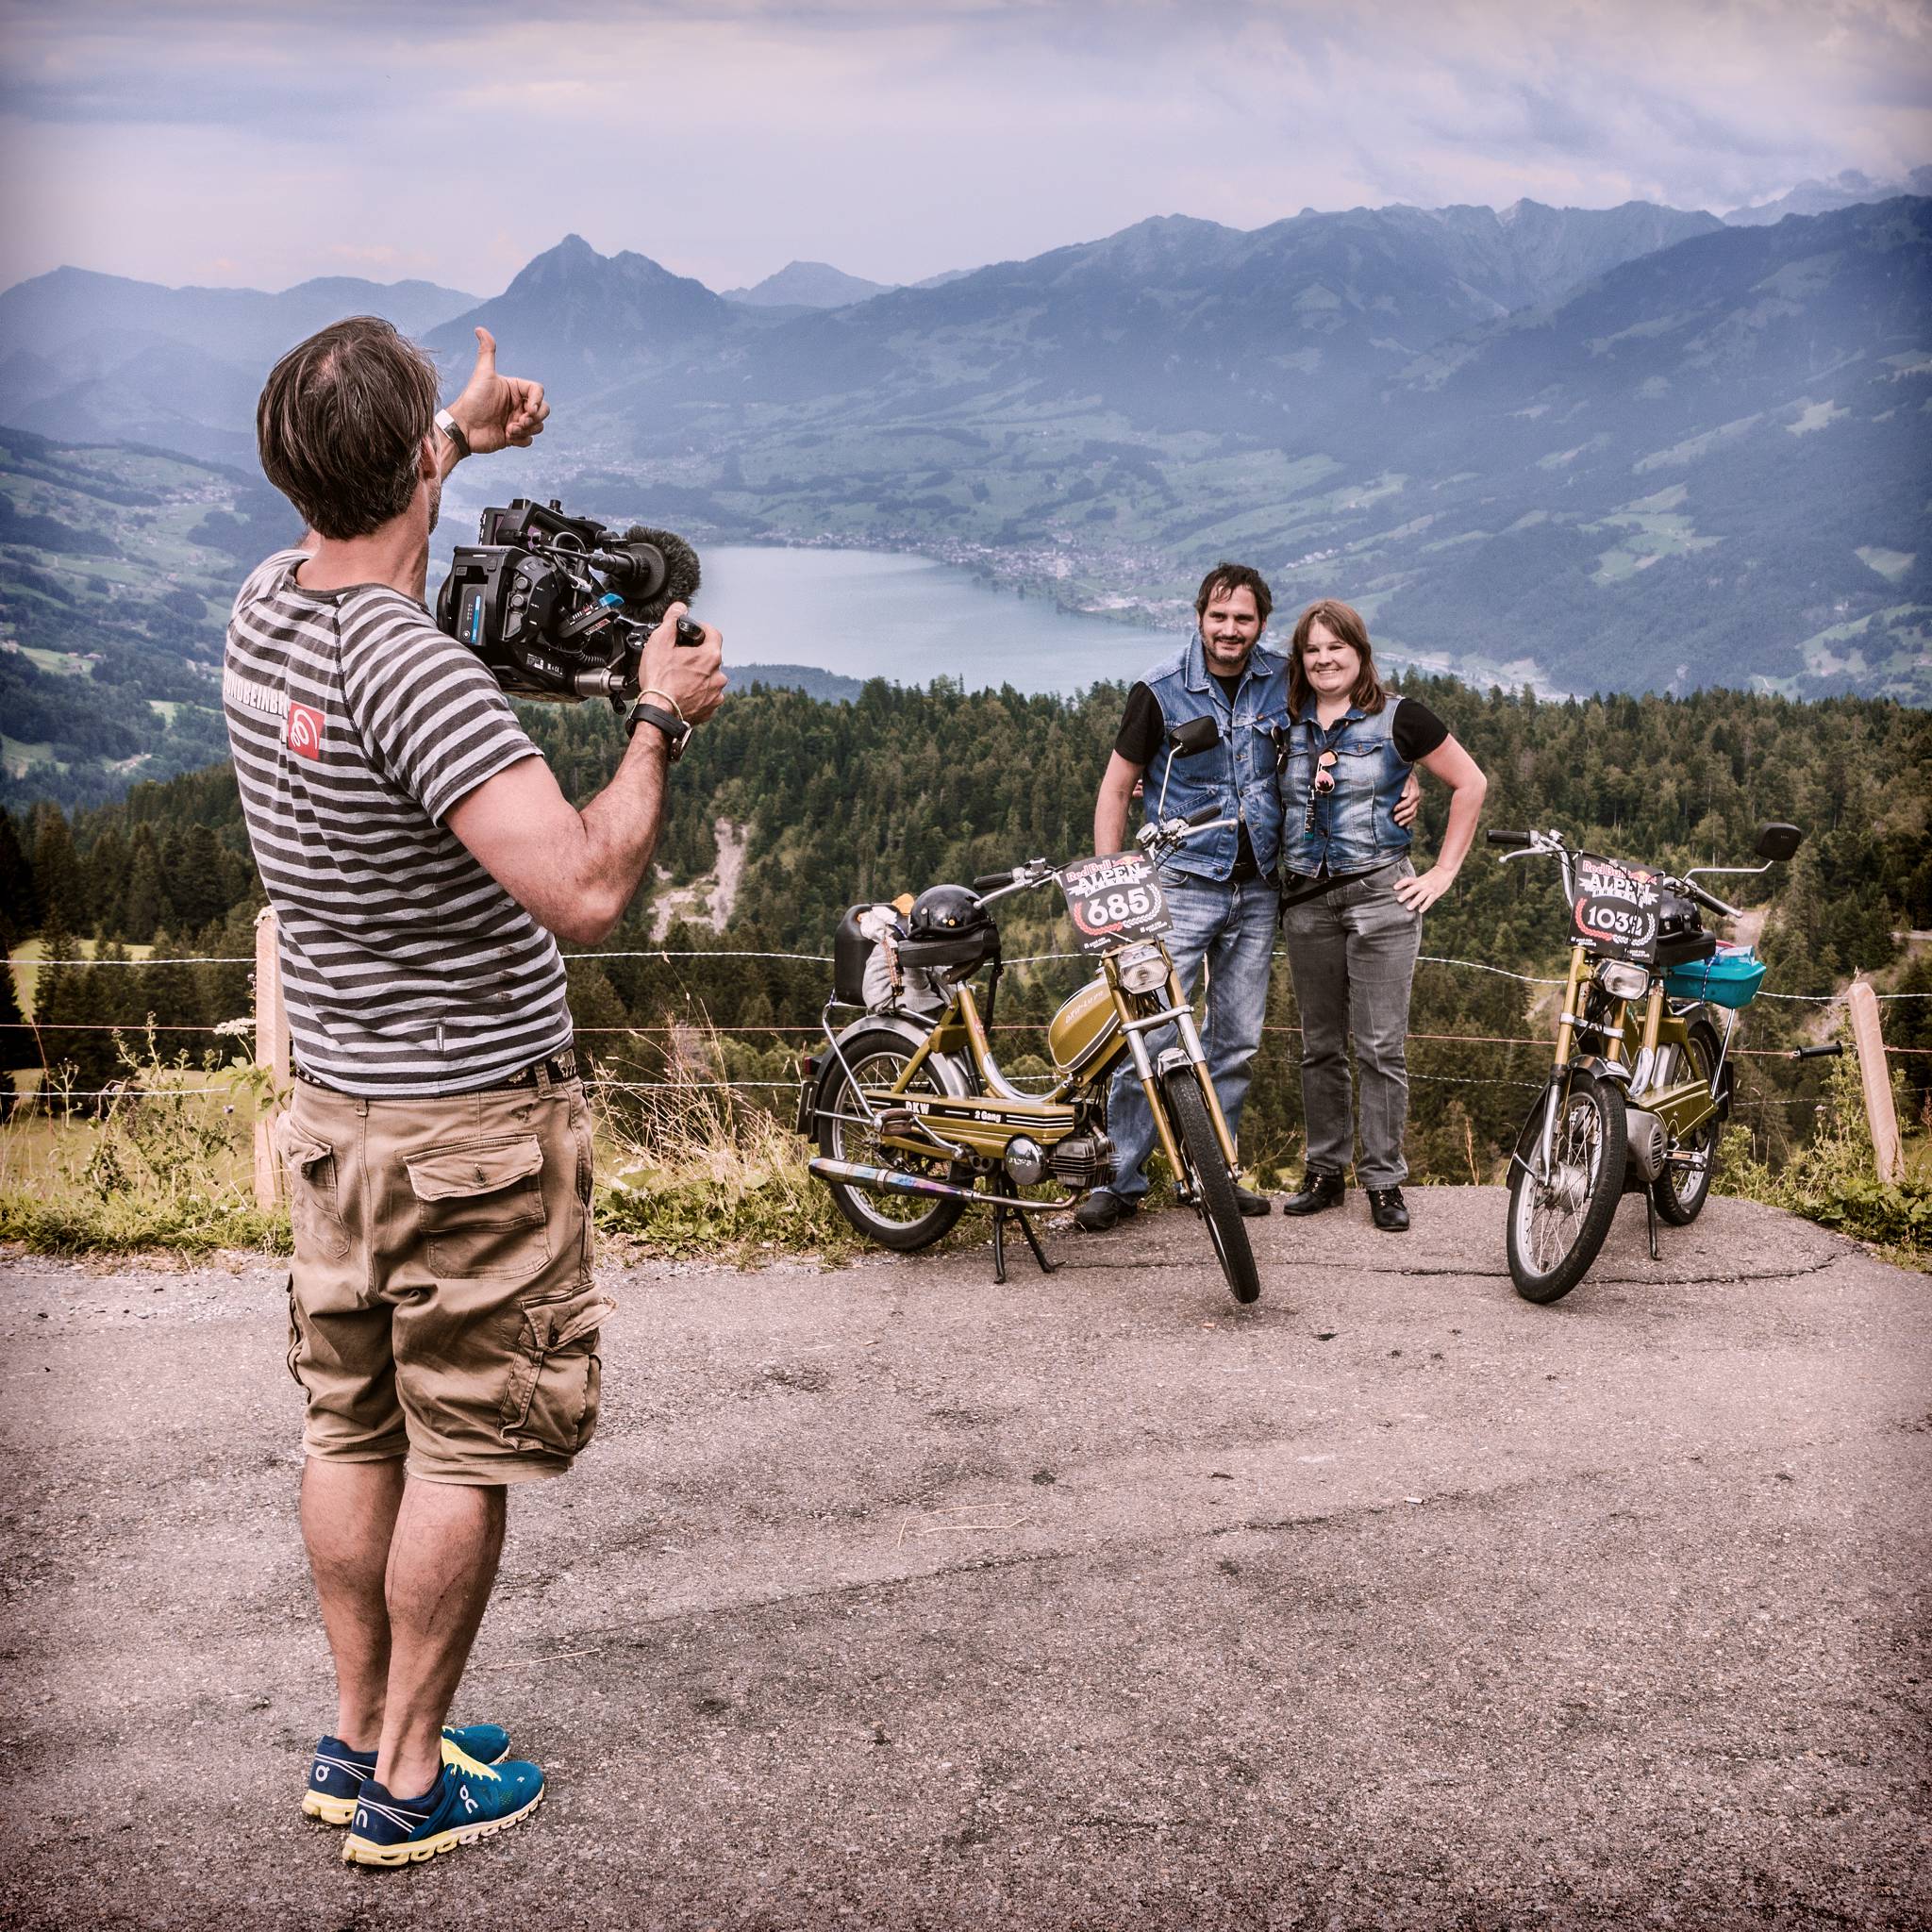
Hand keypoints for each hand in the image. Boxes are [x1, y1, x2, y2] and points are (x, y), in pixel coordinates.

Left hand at [446, 327, 548, 454]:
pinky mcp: (513, 437)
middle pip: (543, 409)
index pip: (538, 392)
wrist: (463, 427)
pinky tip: (507, 437)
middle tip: (520, 422)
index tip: (529, 409)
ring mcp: (516, 420)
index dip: (538, 400)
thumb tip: (479, 328)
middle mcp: (517, 404)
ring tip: (509, 429)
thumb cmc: (473, 399)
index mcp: (515, 389)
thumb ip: (487, 352)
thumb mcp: (483, 374)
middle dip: (535, 418)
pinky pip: (530, 440)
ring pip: (538, 426)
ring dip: (527, 429)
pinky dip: (522, 440)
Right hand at [637, 602, 725, 725]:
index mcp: (710, 656)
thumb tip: (679, 608)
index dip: (703, 629)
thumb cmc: (659, 680)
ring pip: (709, 677)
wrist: (659, 713)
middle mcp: (718, 675)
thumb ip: (672, 621)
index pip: (714, 633)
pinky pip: (706, 695)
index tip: (694, 632)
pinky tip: (682, 692)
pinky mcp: (710, 708)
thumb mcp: (660, 641)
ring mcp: (716, 694)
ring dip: (698, 675)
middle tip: (679, 658)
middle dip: (697, 655)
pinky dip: (697, 692)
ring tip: (678, 677)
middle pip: (710, 656)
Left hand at [1391, 865, 1453, 915]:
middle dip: (1406, 894)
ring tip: (1408, 908)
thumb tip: (1405, 892)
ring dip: (1414, 902)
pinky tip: (1420, 910)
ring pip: (1421, 896)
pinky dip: (1425, 905)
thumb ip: (1415, 884)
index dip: (1401, 883)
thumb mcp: (1422, 878)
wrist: (1445, 871)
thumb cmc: (1432, 877)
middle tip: (1399, 900)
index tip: (1394, 887)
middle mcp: (1423, 884)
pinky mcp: (1436, 893)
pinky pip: (1430, 900)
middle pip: (1413, 889)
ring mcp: (1429, 889)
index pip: (1408, 880)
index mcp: (1419, 880)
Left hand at [1393, 767, 1422, 827]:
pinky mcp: (1413, 806)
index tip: (1393, 809)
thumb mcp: (1403, 779)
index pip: (1409, 801)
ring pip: (1413, 813)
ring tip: (1398, 824)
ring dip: (1406, 820)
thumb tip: (1404, 795)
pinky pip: (1413, 815)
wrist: (1406, 776)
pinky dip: (1408, 821)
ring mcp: (1416, 803)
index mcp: (1414, 791)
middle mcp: (1417, 798)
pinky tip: (1404, 826)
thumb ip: (1404, 786)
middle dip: (1402, 815)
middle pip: (1411, 809)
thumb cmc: (1402, 777)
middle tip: (1394, 819)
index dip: (1401, 806)